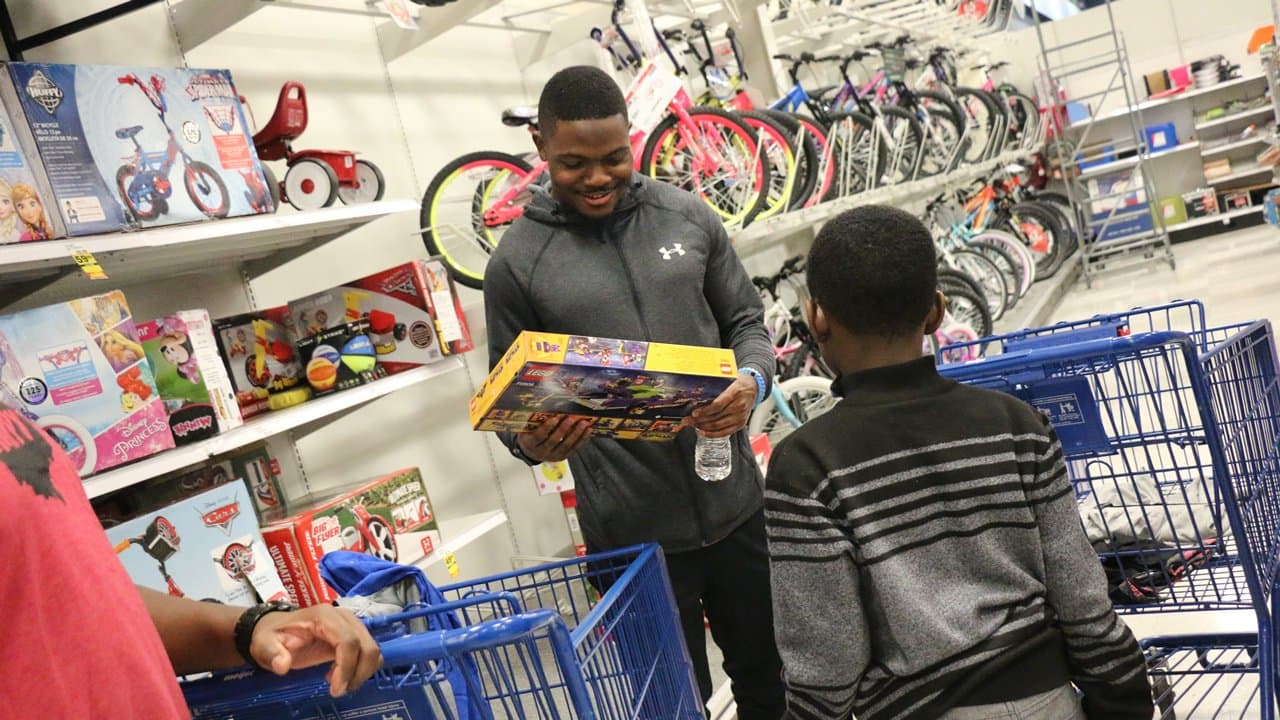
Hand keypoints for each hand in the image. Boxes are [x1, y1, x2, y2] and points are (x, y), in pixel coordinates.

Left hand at [251, 605, 382, 696]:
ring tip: (338, 682)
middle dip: (358, 673)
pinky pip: (369, 652)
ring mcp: (352, 624)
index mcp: (324, 617)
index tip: (335, 689)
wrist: (275, 628)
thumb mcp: (265, 644)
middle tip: (338, 690)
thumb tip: (282, 665)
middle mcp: (343, 616)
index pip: (348, 641)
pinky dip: (361, 667)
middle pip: (367, 646)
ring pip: (372, 649)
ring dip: (361, 672)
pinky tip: (340, 674)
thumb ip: (272, 653)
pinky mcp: (354, 633)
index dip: (347, 667)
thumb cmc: (272, 636)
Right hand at [517, 415, 592, 461]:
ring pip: (566, 445)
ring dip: (576, 433)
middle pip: (553, 441)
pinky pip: (573, 448)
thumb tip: (544, 404)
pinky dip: (582, 439)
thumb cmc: (530, 434)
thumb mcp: (527, 427)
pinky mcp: (562, 457)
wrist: (531, 451)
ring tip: (584, 423)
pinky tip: (587, 430)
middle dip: (563, 429)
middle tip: (571, 418)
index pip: (538, 436)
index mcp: (530, 443)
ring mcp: (552, 456)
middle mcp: (541, 452)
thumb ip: (534, 419)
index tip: (555, 418)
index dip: (547, 427)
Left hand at [690, 374, 755, 437]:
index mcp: (735, 393)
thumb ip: (715, 388)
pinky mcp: (740, 424)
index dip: (705, 411)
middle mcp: (739, 407)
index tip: (694, 413)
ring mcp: (740, 417)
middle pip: (716, 417)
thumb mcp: (728, 380)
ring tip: (693, 424)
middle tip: (688, 420)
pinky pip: (724, 432)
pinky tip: (703, 432)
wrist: (753, 388)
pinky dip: (712, 434)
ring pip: (718, 426)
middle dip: (699, 420)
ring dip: (703, 427)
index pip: (718, 405)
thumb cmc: (738, 383)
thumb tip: (696, 396)